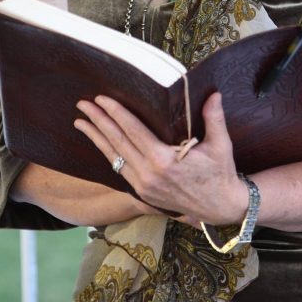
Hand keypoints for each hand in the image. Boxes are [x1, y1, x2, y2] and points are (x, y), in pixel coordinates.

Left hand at [74, 92, 248, 226]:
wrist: (220, 208)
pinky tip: (99, 142)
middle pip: (117, 142)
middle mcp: (149, 175)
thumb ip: (214, 118)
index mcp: (164, 161)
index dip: (116, 113)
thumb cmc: (220, 174)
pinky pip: (120, 170)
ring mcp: (144, 186)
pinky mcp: (143, 193)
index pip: (133, 131)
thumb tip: (214, 94)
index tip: (101, 99)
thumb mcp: (220, 145)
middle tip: (82, 104)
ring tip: (80, 121)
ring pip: (114, 158)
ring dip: (96, 138)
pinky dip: (108, 154)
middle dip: (98, 121)